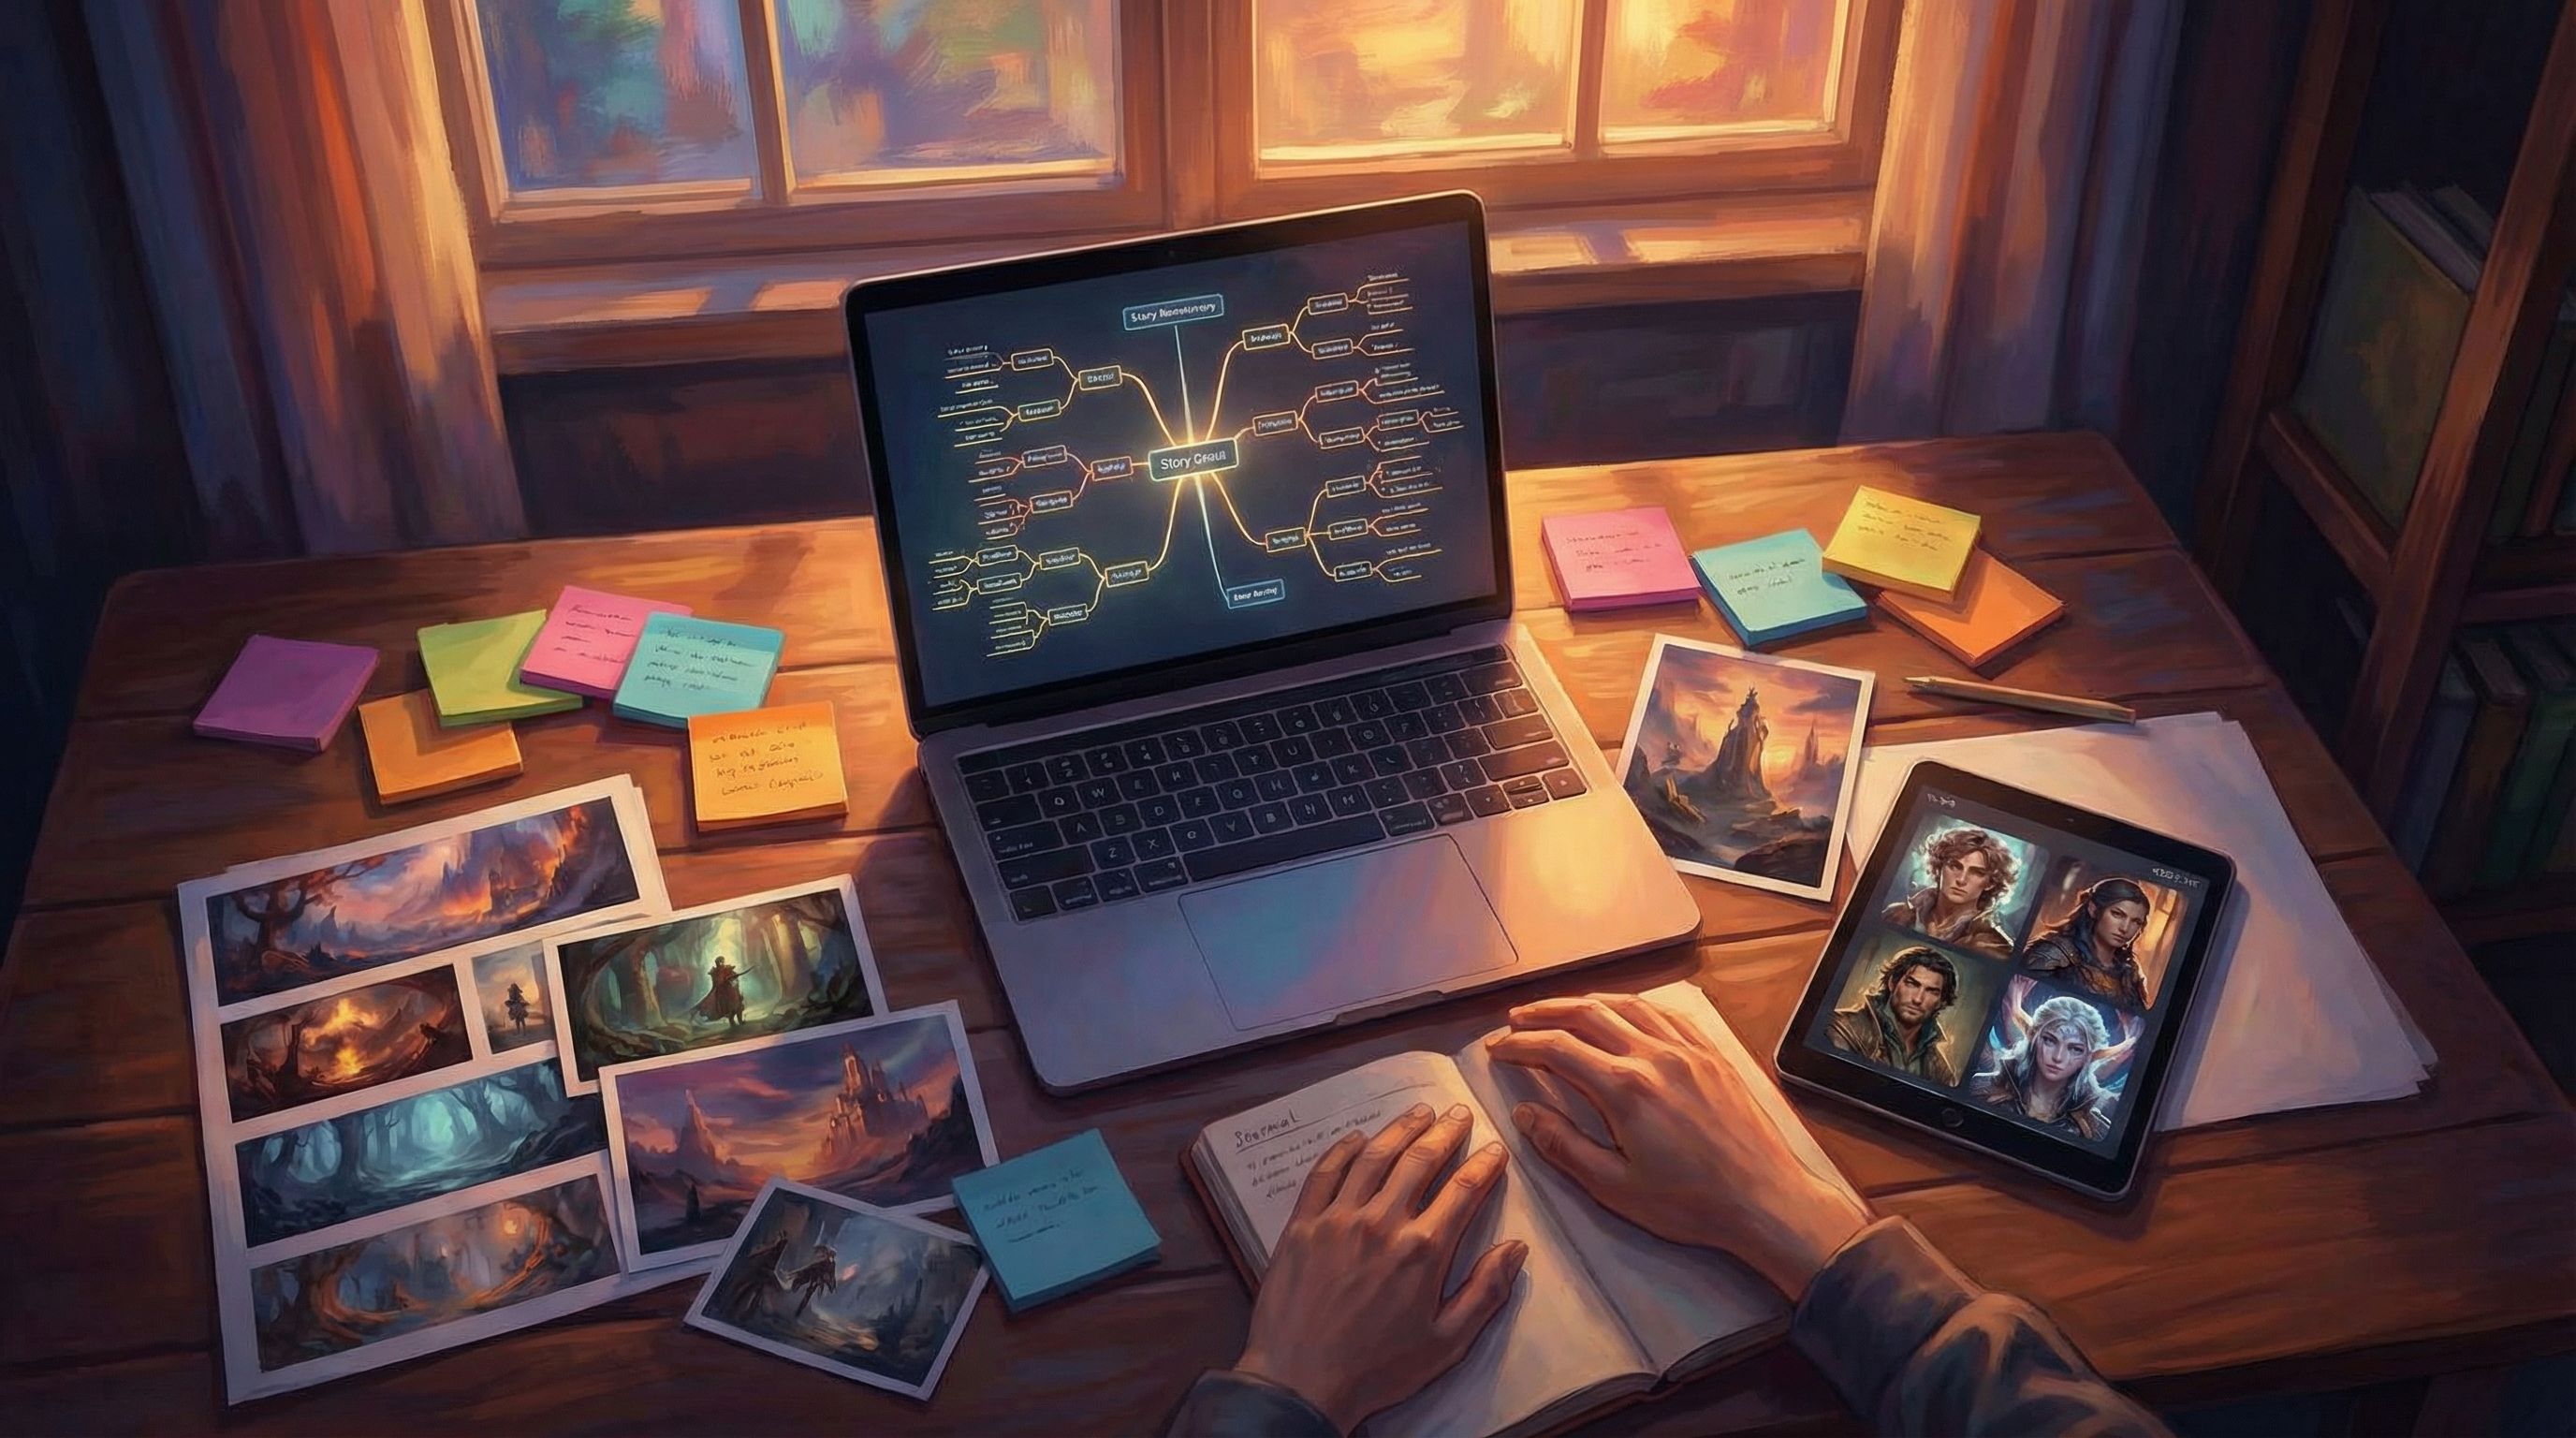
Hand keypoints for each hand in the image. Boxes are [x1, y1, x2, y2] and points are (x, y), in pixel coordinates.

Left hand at [1235, 1103, 1526, 1433]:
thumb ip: (1485, 1293)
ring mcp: (1338, 1219)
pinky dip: (1342, 1149)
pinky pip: (1324, 1173)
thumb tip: (1516, 1248)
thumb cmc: (1377, 1369)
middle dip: (1445, 1133)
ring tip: (1419, 1112)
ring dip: (1400, 1129)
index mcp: (1423, 1251)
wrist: (1300, 1382)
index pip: (1463, 1191)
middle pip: (1420, 1161)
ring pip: (1374, 1156)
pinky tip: (1356, 1137)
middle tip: (1458, 1114)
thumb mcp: (1446, 1343)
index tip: (1495, 1148)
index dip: (1484, 1165)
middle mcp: (1382, 1222)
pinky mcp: (1302, 1224)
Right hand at [1485, 993, 1869, 1300]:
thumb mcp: (1615, 1187)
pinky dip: (1634, 1004)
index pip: (1558, 1049)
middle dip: (1546, 1012)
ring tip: (1561, 1007)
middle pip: (1588, 1014)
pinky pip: (1666, 1013)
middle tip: (1517, 1018)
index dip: (1520, 1045)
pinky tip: (1624, 1009)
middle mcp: (1654, 1056)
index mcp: (1625, 1089)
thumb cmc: (1690, 1204)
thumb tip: (1524, 1112)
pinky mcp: (1712, 1054)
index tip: (1497, 1049)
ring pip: (1627, 1005)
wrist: (1765, 1200)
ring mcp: (1687, 1050)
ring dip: (1587, 1000)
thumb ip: (1564, 1146)